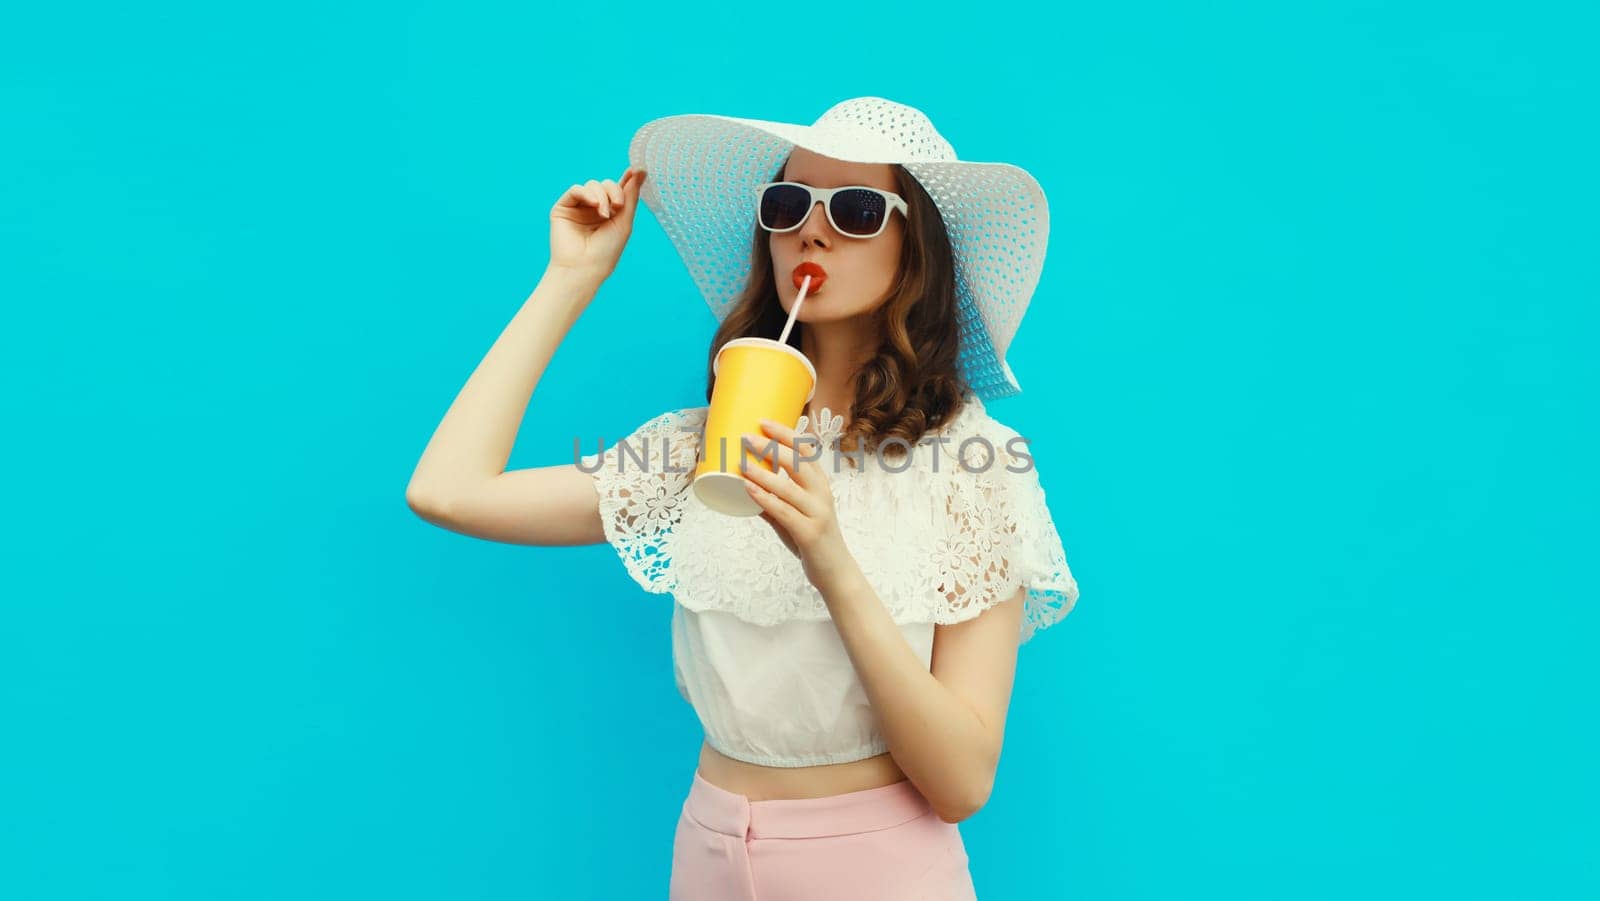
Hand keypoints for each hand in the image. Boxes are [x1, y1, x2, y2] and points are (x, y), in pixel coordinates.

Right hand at [549, 167, 645, 280]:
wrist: (584, 267)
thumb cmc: (606, 251)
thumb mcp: (624, 221)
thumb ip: (631, 195)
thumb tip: (641, 170)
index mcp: (610, 213)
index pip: (619, 190)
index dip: (627, 179)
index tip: (636, 170)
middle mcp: (594, 208)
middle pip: (606, 185)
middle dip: (615, 191)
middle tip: (618, 206)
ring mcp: (579, 207)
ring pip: (592, 185)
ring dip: (602, 196)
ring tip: (604, 214)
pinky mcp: (563, 207)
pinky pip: (576, 190)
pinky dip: (586, 193)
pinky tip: (594, 204)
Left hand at [740, 418, 858, 593]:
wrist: (835, 572)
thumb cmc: (813, 540)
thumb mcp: (793, 515)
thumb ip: (773, 501)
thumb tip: (745, 486)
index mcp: (820, 485)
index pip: (806, 450)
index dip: (785, 434)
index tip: (764, 422)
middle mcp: (822, 494)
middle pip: (798, 462)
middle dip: (770, 447)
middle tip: (745, 437)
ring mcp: (817, 513)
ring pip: (788, 486)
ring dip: (762, 472)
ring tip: (741, 462)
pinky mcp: (809, 533)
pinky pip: (784, 511)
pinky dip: (765, 498)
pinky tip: (749, 489)